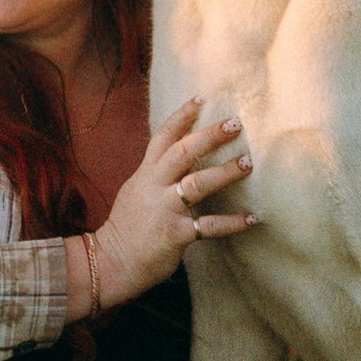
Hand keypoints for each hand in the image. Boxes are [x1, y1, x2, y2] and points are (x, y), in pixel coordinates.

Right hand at [78, 96, 254, 314]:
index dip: (181, 116)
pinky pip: (208, 226)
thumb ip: (156, 174)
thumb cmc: (127, 227)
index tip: (202, 98)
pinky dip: (232, 222)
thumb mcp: (136, 191)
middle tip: (235, 124)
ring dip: (225, 172)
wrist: (108, 262)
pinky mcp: (175, 234)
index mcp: (145, 174)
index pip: (162, 137)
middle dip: (209, 136)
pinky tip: (252, 218)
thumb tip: (179, 158)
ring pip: (197, 184)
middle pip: (182, 152)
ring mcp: (165, 210)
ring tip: (248, 163)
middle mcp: (154, 187)